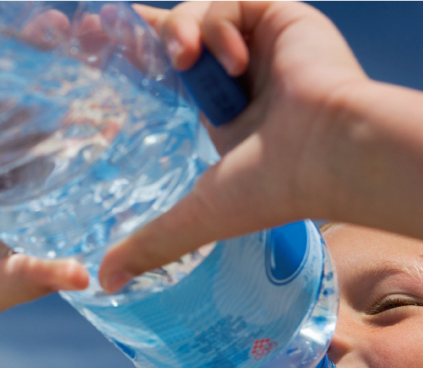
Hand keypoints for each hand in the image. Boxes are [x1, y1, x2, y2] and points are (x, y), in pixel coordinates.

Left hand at [98, 1, 367, 292]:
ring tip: (184, 59)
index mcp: (222, 113)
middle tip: (93, 31)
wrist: (330, 153)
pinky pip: (230, 3)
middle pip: (175, 36)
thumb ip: (151, 242)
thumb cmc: (274, 187)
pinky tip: (234, 62)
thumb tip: (104, 284)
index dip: (134, 63)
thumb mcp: (199, 213)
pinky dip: (220, 25)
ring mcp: (260, 45)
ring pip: (196, 13)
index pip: (168, 75)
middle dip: (138, 33)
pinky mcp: (281, 16)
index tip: (92, 49)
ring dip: (181, 32)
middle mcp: (240, 77)